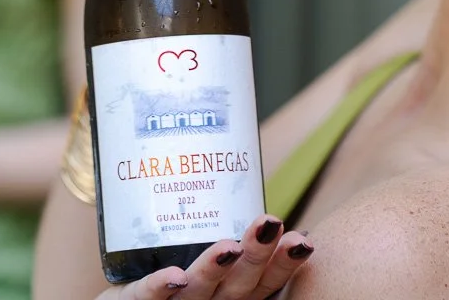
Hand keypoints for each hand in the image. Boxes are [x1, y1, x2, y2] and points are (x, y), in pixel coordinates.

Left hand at [95, 215, 312, 299]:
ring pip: (198, 290)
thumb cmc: (173, 272)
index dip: (284, 262)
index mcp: (230, 289)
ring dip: (215, 268)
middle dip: (257, 255)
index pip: (264, 279)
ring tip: (230, 245)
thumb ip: (225, 223)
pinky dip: (160, 286)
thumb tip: (243, 163)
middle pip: (238, 284)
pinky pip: (145, 296)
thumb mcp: (203, 250)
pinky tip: (173, 276)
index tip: (303, 239)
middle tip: (272, 224)